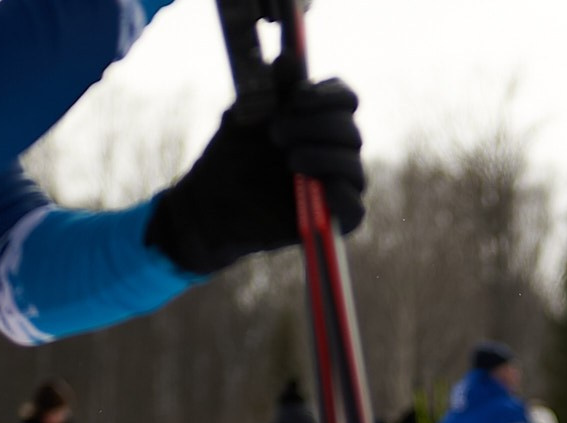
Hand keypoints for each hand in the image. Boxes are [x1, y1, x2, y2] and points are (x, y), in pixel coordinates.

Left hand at [143, 78, 366, 276]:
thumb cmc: (230, 157)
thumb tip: (288, 58)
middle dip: (315, 127)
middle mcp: (332, 151)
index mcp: (317, 121)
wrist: (211, 203)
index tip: (298, 96)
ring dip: (323, 157)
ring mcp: (335, 186)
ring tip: (289, 161)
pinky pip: (356, 209)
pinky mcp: (332, 220)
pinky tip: (320, 188)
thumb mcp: (247, 115)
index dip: (330, 94)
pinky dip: (342, 196)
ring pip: (354, 167)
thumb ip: (270, 90)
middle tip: (276, 133)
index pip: (346, 100)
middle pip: (351, 131)